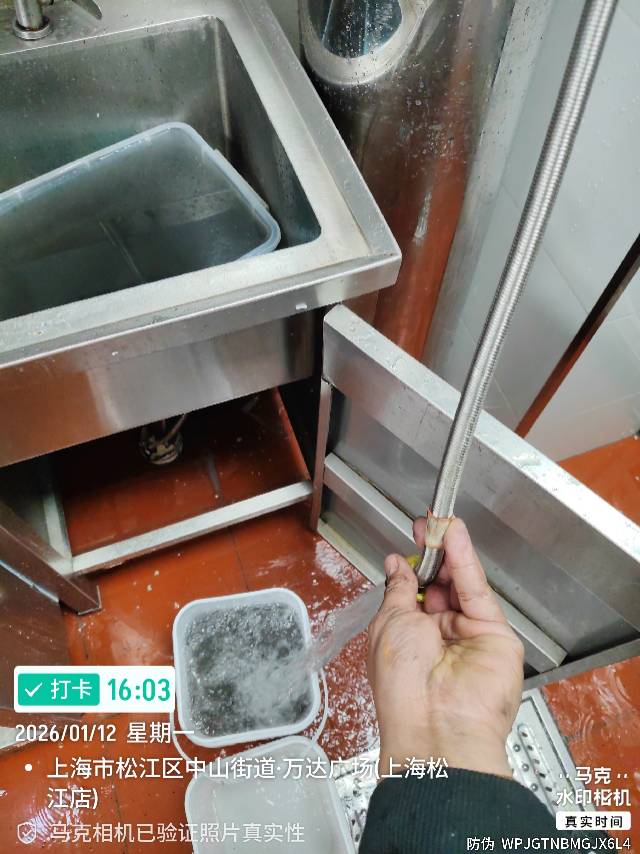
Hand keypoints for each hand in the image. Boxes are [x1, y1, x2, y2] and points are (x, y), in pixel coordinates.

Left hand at [367, 517, 523, 778]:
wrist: (434, 723)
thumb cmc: (401, 683)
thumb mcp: (388, 623)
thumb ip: (400, 589)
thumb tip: (397, 564)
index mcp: (408, 637)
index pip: (415, 592)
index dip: (414, 563)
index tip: (412, 538)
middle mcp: (440, 636)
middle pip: (441, 584)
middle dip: (433, 553)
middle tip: (427, 524)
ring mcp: (469, 635)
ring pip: (461, 583)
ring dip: (450, 550)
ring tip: (440, 522)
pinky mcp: (495, 634)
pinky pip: (477, 589)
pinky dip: (465, 559)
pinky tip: (456, 534)